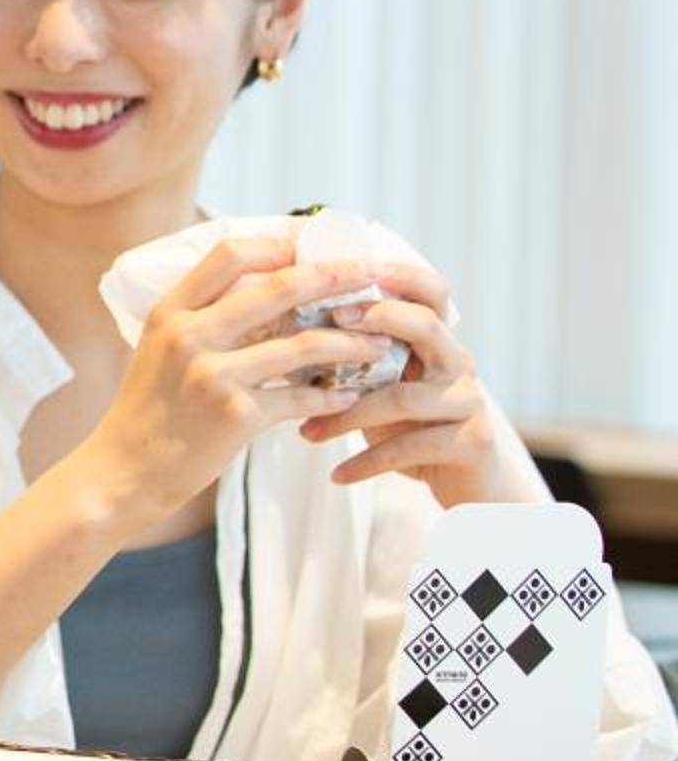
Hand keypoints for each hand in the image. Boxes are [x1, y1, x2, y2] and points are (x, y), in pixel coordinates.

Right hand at [81, 235, 402, 529]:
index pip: (230, 253)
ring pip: (303, 346)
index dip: (278, 245)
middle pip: (278, 288)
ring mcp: (213, 375)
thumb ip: (205, 318)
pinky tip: (350, 396)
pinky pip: (301, 398)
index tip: (312, 247)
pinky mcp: (236, 416)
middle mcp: (190, 335)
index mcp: (170, 311)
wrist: (123, 470)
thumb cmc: (149, 408)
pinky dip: (332, 396)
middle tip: (371, 274)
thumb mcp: (160, 348)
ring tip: (380, 344)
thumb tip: (268, 291)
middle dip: (336, 277)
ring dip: (351, 344)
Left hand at [297, 262, 546, 507]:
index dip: (395, 276)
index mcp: (438, 342)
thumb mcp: (385, 390)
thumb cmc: (413, 430)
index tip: (344, 273)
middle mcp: (459, 363)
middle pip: (425, 325)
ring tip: (307, 432)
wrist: (471, 487)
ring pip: (402, 396)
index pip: (429, 291)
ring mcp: (469, 401)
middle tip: (324, 330)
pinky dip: (368, 461)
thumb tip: (285, 338)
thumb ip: (358, 362)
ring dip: (347, 415)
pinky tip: (337, 475)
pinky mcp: (473, 442)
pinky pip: (410, 447)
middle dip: (374, 320)